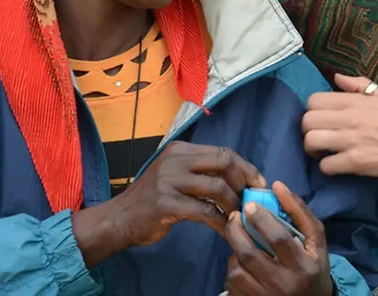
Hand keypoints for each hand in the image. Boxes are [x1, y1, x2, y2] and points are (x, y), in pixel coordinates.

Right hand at [73, 141, 265, 267]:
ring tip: (239, 216)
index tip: (258, 183)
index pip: (222, 152)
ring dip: (234, 203)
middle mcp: (175, 160)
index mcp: (180, 150)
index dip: (245, 167)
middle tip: (252, 199)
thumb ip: (201, 172)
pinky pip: (204, 211)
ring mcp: (169, 181)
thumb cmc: (153, 200)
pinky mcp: (166, 204)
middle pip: (224, 162)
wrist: (119, 219)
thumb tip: (240, 178)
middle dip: (244, 181)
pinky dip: (220, 221)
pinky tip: (226, 229)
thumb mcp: (175, 175)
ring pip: (217, 187)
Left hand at [223, 182, 332, 295]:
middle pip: (249, 254)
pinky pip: (232, 284)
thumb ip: (300, 213)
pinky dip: (233, 268)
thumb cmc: (314, 268)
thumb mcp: (316, 241)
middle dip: (236, 231)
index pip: (278, 239)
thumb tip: (278, 186)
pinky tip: (242, 263)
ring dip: (234, 251)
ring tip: (241, 242)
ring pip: (237, 270)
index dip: (261, 219)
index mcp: (303, 267)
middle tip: (234, 217)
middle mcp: (283, 285)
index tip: (250, 205)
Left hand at [302, 73, 377, 178]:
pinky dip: (326, 166)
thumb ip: (359, 84)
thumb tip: (336, 77)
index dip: (313, 109)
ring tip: (320, 150)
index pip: (314, 100)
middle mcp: (349, 119)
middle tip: (318, 134)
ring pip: (312, 141)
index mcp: (354, 101)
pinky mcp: (356, 162)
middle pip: (308, 121)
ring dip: (311, 148)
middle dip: (308, 129)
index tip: (321, 117)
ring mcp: (351, 141)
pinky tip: (334, 164)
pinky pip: (326, 164)